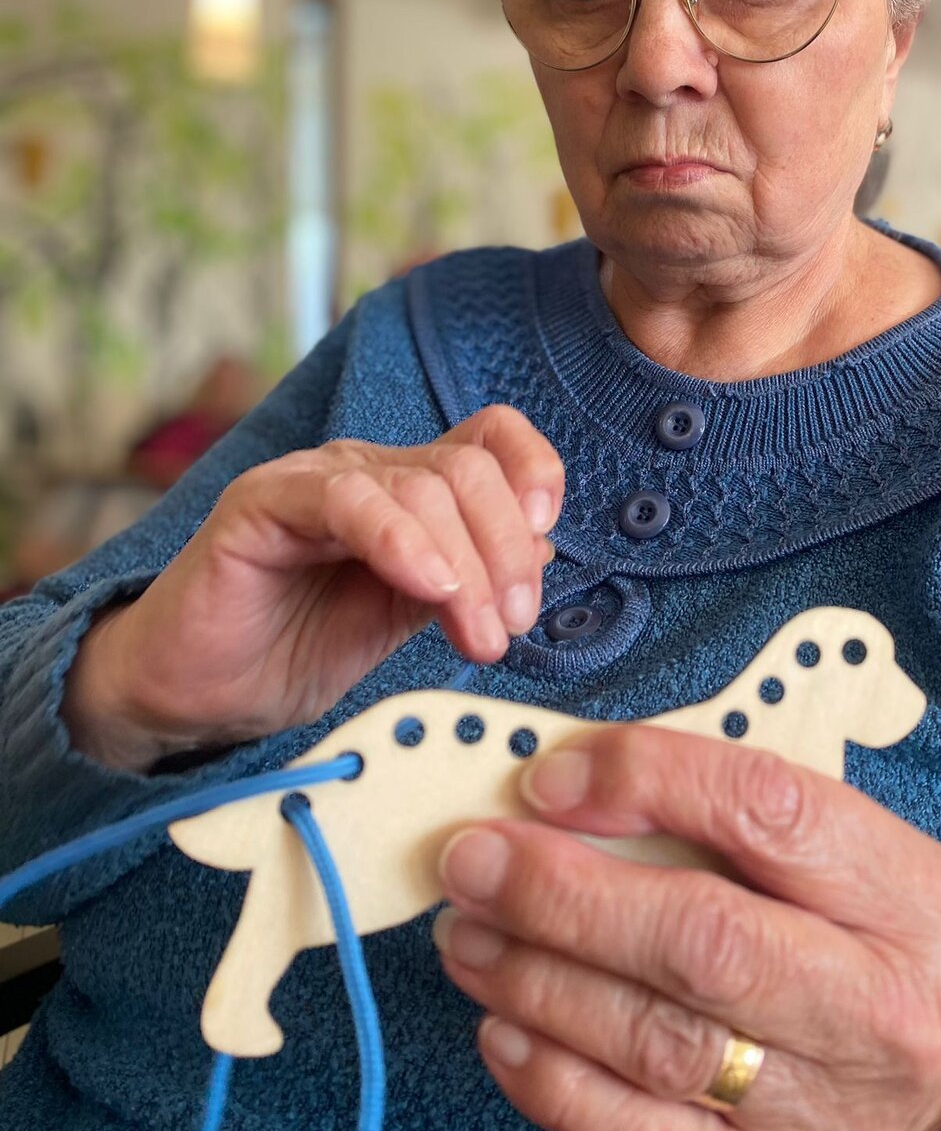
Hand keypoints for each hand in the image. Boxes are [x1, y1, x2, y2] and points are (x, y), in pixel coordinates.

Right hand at [63, 406, 561, 769]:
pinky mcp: (262, 503)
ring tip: (479, 636)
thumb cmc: (301, 648)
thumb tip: (541, 549)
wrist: (204, 693)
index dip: (534, 474)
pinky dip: (402, 541)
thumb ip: (468, 578)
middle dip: (507, 550)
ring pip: (423, 484)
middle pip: (470, 467)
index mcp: (408, 487)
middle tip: (510, 624)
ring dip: (469, 566)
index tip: (546, 548)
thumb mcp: (409, 615)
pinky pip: (347, 499)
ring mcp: (314, 480)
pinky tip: (429, 587)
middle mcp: (367, 471)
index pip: (491, 437)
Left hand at [434, 725, 940, 1130]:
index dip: (646, 782)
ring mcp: (826, 1110)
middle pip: (702, 941)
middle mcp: (876, 1006)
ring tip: (466, 934)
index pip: (770, 809)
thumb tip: (566, 785)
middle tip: (472, 860)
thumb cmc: (868, 935)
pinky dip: (555, 1083)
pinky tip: (501, 1028)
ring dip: (537, 980)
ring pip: (657, 1044)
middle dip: (563, 895)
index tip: (547, 779)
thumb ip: (728, 806)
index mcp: (907, 892)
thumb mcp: (848, 846)